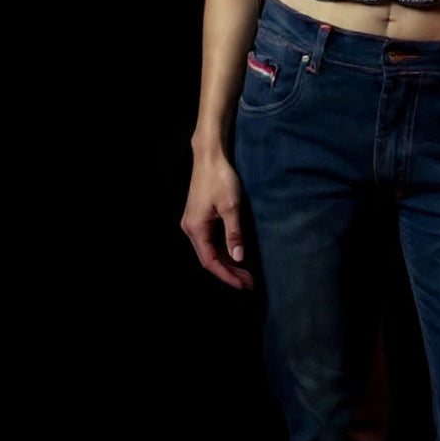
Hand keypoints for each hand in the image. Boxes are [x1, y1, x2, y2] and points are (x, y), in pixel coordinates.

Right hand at [181, 155, 253, 290]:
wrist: (210, 156)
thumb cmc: (220, 178)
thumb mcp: (231, 207)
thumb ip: (234, 234)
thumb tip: (238, 258)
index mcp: (196, 229)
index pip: (210, 262)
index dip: (227, 275)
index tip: (243, 284)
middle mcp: (190, 228)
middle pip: (209, 258)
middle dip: (229, 271)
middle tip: (249, 281)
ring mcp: (193, 222)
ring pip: (209, 250)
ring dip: (226, 262)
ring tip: (245, 272)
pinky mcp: (198, 216)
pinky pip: (209, 240)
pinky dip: (222, 249)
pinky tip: (235, 254)